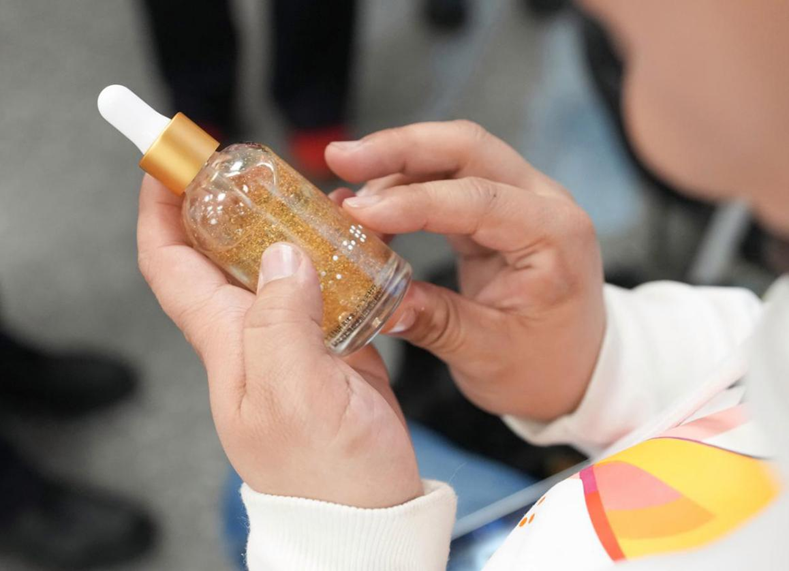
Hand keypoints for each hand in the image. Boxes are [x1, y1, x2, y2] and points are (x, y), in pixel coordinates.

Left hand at [136, 176, 421, 507]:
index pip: (171, 264)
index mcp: (227, 342)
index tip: (167, 164)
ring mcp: (293, 338)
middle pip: (222, 254)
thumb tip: (282, 254)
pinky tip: (357, 246)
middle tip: (254, 168)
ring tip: (312, 197)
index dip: (160, 210)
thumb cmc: (324, 474)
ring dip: (288, 227)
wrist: (366, 515)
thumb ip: (281, 320)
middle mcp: (253, 334)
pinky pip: (325, 287)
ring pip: (278, 265)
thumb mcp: (293, 393)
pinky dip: (337, 260)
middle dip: (228, 204)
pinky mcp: (333, 345)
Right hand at [326, 121, 605, 421]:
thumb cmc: (545, 367)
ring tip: (343, 196)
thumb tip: (378, 302)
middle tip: (341, 157)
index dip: (413, 202)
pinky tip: (369, 209)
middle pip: (466, 149)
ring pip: (453, 156)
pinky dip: (404, 188)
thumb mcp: (489, 354)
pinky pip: (446, 183)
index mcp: (555, 236)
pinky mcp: (496, 211)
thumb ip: (435, 322)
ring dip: (395, 165)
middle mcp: (543, 203)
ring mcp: (520, 200)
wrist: (576, 371)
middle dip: (399, 149)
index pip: (478, 199)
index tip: (358, 214)